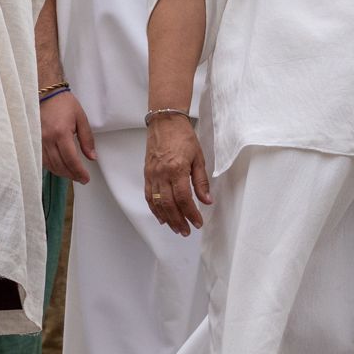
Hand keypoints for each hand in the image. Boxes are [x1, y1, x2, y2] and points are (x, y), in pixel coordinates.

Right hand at [41, 90, 96, 184]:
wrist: (46, 93)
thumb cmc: (64, 103)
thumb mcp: (81, 118)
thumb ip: (87, 139)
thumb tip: (91, 157)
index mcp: (61, 133)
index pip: (71, 159)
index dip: (79, 172)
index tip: (85, 178)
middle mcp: (47, 139)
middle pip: (60, 165)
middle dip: (72, 175)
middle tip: (81, 179)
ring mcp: (38, 140)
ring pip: (50, 165)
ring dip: (61, 173)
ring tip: (72, 174)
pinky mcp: (33, 140)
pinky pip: (41, 159)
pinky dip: (51, 166)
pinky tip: (59, 167)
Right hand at [142, 115, 211, 233]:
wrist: (164, 122)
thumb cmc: (183, 137)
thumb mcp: (198, 158)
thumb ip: (201, 181)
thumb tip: (206, 200)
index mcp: (177, 169)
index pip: (184, 198)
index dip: (191, 214)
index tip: (197, 223)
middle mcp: (162, 174)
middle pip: (169, 204)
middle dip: (178, 221)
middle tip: (186, 231)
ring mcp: (152, 175)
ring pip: (157, 203)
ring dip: (166, 218)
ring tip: (175, 228)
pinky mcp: (147, 173)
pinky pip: (148, 195)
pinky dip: (154, 208)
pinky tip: (161, 216)